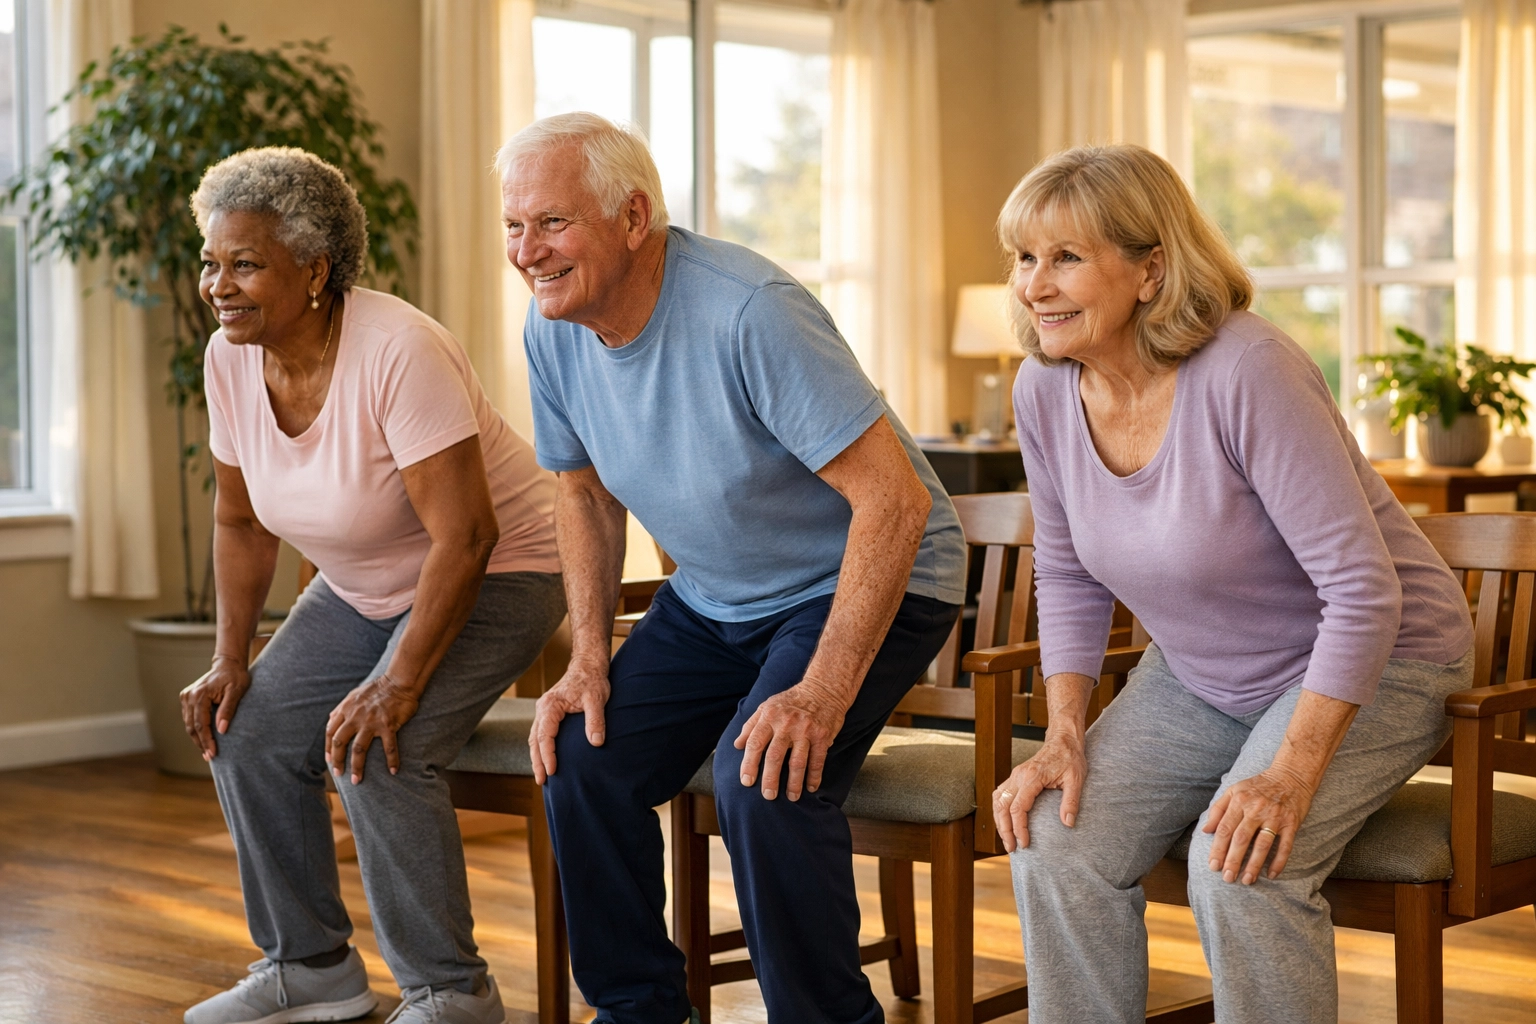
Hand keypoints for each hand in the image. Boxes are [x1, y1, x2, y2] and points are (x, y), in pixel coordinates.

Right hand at [180, 656, 250, 759]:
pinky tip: (203, 739)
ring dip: (197, 739)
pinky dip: (195, 730)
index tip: (213, 753)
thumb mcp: (237, 691)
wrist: (228, 664)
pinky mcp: (186, 698)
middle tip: (210, 757)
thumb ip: (228, 709)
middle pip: (192, 726)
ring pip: (189, 724)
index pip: (201, 723)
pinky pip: (189, 718)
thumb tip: (222, 730)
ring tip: (207, 752)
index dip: (207, 740)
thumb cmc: (235, 676)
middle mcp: (189, 696)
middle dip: (201, 743)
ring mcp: (186, 697)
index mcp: (200, 694)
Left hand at [324, 675, 421, 783]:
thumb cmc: (378, 688)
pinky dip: (392, 760)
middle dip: (337, 761)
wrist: (399, 681)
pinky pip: (389, 747)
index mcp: (346, 710)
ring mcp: (371, 722)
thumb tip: (331, 718)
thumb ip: (342, 708)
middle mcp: (355, 717)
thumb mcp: (354, 695)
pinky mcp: (388, 725)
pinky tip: (393, 771)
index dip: (328, 748)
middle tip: (339, 773)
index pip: (331, 732)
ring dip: (357, 767)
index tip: (330, 760)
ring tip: (356, 780)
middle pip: (340, 743)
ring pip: (359, 749)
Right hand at [530, 659, 610, 783]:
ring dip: (537, 756)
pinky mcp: (549, 713)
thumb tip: (597, 742)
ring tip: (541, 776)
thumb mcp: (597, 698)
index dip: (547, 755)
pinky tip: (545, 759)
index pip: (545, 736)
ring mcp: (544, 711)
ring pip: (535, 737)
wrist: (588, 665)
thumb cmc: (592, 680)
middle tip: (542, 781)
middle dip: (537, 761)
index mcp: (550, 706)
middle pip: (535, 740)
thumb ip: (595, 720)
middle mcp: (543, 709)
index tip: (552, 771)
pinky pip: (540, 733)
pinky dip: (540, 748)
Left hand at [734, 681, 846, 800]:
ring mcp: (805, 730)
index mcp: (769, 717)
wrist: (823, 688)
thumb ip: (750, 726)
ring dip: (794, 782)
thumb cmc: (791, 701)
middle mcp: (786, 724)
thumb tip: (736, 745)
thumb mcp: (767, 706)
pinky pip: (818, 759)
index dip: (749, 764)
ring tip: (792, 797)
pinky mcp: (822, 735)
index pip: (755, 743)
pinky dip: (815, 775)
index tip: (747, 782)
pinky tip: (811, 787)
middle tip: (768, 795)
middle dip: (770, 778)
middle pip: (775, 756)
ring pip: (798, 761)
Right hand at [992, 731, 1086, 852]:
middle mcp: (1019, 776)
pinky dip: (999, 810)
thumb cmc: (1071, 758)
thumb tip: (1068, 823)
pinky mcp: (1015, 777)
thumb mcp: (1076, 779)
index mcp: (1032, 777)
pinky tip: (1005, 821)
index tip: (1024, 843)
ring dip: (999, 821)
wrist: (1063, 740)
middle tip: (1011, 848)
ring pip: (997, 800)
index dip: (1019, 828)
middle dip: (1004, 829)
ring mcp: (1015, 775)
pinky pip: (1000, 794)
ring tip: (1006, 838)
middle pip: (1002, 806)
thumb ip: (1071, 801)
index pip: (1018, 807)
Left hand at [1202, 766, 1314, 883]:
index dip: (1217, 849)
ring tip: (1246, 880)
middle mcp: (1256, 809)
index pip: (1224, 829)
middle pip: (1241, 838)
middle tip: (1227, 877)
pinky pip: (1285, 845)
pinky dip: (1279, 861)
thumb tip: (1205, 830)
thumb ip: (1218, 809)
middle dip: (1232, 860)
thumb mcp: (1234, 790)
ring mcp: (1274, 817)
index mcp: (1239, 801)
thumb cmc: (1258, 786)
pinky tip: (1272, 874)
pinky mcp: (1291, 823)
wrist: (1291, 776)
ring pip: (1262, 844)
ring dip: (1254, 864)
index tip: (1213, 866)